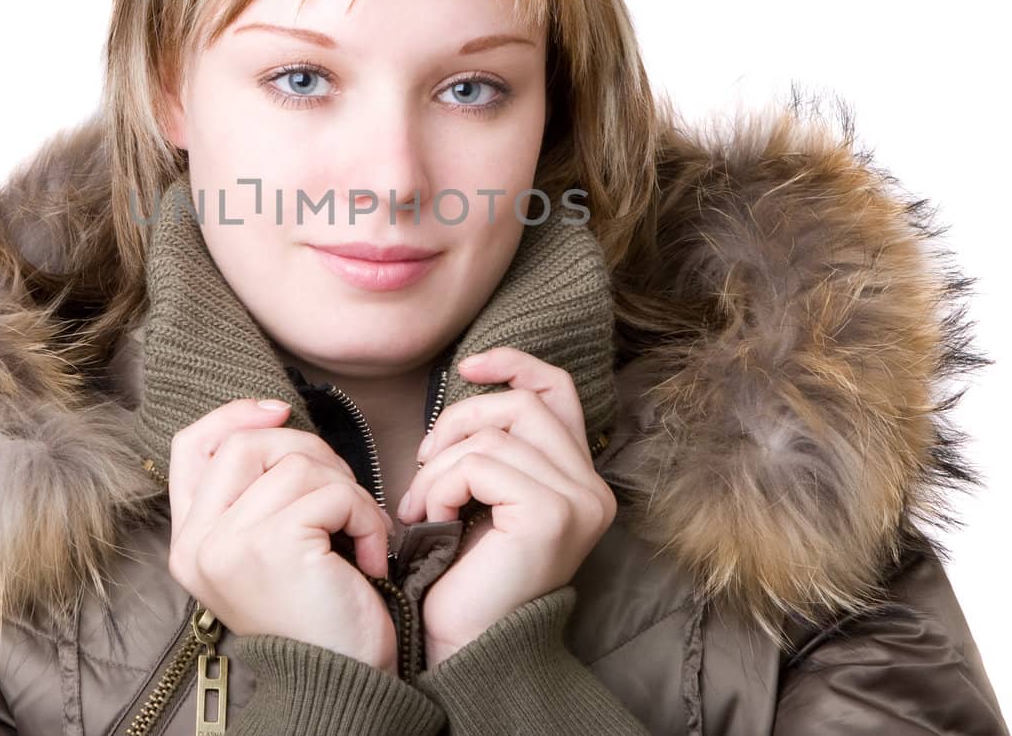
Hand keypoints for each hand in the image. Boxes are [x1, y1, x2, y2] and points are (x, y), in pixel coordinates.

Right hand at [166, 398, 401, 673]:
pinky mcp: (272, 546)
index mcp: (190, 542)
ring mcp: (229, 544)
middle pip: (248, 444)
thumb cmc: (316, 616)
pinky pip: (332, 492)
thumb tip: (275, 417)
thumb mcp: (268, 551)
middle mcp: (197, 543)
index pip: (192, 447)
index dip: (234, 415)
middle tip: (342, 494)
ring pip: (297, 463)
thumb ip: (254, 495)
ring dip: (347, 490)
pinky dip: (366, 515)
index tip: (279, 408)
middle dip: (309, 451)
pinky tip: (371, 556)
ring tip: (360, 535)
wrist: (340, 686)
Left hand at [396, 348, 615, 666]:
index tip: (467, 365)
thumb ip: (494, 447)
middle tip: (424, 462)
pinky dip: (441, 487)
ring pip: (493, 436)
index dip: (514, 364)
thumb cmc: (464, 575)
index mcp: (579, 480)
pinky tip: (431, 520)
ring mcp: (577, 501)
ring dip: (439, 467)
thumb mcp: (482, 496)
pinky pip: (480, 466)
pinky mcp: (550, 514)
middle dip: (460, 420)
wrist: (465, 645)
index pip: (557, 391)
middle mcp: (591, 489)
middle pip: (522, 404)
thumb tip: (473, 380)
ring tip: (420, 506)